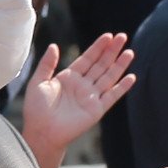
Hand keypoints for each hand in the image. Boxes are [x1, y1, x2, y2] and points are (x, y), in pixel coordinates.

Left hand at [17, 32, 133, 167]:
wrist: (42, 132)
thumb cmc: (36, 109)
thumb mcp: (38, 82)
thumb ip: (47, 64)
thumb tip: (53, 45)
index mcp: (69, 77)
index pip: (87, 58)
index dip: (98, 47)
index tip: (108, 36)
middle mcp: (82, 85)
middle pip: (101, 64)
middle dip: (112, 51)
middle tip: (122, 36)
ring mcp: (91, 97)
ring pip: (109, 77)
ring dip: (120, 65)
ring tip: (129, 52)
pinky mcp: (97, 109)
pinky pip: (112, 96)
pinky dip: (122, 87)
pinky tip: (131, 77)